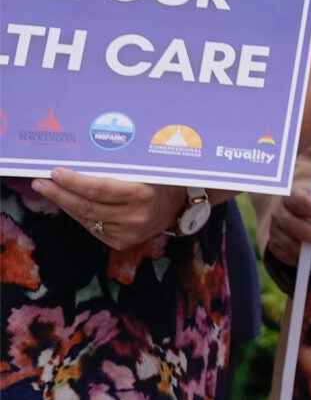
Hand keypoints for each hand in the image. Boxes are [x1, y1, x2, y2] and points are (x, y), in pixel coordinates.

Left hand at [32, 168, 188, 250]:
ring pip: (86, 218)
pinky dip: (78, 215)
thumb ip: (122, 166)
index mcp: (144, 194)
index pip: (100, 189)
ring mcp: (127, 233)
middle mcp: (135, 216)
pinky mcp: (121, 242)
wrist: (180, 207)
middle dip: (60, 193)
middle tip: (41, 182)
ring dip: (64, 204)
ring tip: (48, 190)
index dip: (75, 182)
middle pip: (88, 206)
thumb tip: (84, 157)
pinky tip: (67, 203)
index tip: (55, 172)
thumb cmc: (162, 179)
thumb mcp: (149, 168)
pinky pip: (92, 227)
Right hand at [265, 191, 310, 259]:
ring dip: (310, 251)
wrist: (287, 207)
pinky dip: (301, 260)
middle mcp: (279, 212)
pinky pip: (285, 255)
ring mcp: (274, 230)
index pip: (301, 201)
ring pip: (290, 243)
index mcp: (290, 194)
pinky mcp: (274, 245)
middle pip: (295, 225)